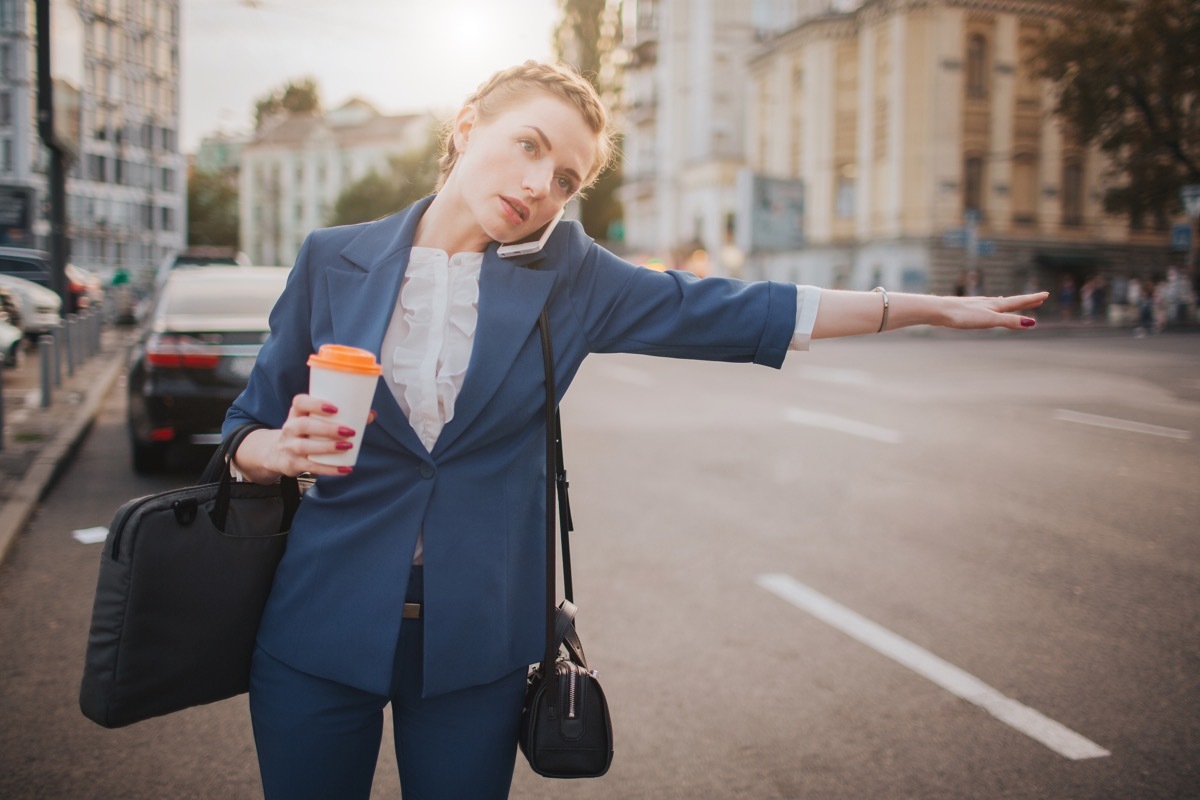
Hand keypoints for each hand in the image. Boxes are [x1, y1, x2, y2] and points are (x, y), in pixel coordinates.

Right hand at [235, 395, 377, 480]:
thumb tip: (370, 414)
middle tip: (349, 431)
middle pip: (303, 425)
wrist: (278, 454)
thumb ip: (342, 417)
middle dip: (327, 428)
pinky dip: (329, 469)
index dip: (315, 404)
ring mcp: (288, 447)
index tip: (335, 408)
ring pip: (304, 446)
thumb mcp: (315, 421)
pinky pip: (310, 467)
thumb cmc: (306, 433)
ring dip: (327, 447)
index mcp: (296, 413)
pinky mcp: (291, 464)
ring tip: (347, 447)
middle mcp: (290, 428)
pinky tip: (345, 469)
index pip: (299, 402)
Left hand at [940, 292, 1048, 330]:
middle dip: (1024, 301)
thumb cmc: (963, 316)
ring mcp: (976, 304)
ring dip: (1008, 303)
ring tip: (1011, 302)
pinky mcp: (966, 309)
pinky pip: (984, 306)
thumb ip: (1009, 321)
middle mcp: (988, 302)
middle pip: (1010, 301)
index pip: (1018, 302)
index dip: (1032, 299)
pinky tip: (985, 307)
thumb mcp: (989, 320)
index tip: (1045, 294)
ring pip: (996, 303)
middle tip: (1038, 298)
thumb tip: (1032, 323)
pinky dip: (991, 306)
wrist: (938, 310)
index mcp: (995, 305)